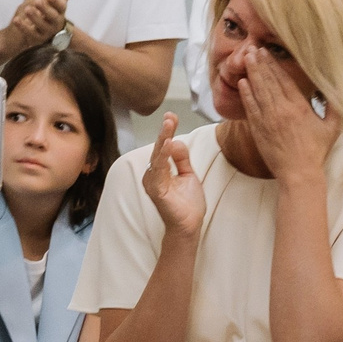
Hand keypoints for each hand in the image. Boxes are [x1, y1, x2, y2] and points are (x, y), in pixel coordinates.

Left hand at [4, 0, 72, 51]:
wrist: (38, 28)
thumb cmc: (48, 9)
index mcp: (61, 10)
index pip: (62, 6)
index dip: (57, 1)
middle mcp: (56, 22)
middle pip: (53, 16)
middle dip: (45, 8)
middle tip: (37, 1)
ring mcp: (47, 31)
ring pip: (42, 26)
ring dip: (35, 17)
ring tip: (27, 9)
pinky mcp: (37, 39)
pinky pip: (31, 34)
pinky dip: (23, 27)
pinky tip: (17, 19)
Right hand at [140, 113, 203, 240]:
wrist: (190, 225)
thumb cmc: (186, 203)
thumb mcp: (188, 174)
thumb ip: (182, 158)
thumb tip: (175, 141)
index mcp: (160, 170)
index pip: (163, 146)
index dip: (167, 131)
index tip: (171, 116)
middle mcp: (153, 175)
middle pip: (158, 149)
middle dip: (164, 132)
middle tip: (170, 117)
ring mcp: (153, 183)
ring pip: (157, 158)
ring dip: (162, 141)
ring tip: (168, 127)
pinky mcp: (156, 191)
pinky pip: (158, 172)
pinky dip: (162, 158)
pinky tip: (167, 146)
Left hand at [235, 44, 337, 178]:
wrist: (298, 174)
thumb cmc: (316, 151)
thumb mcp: (332, 128)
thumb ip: (334, 107)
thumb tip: (338, 89)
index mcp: (299, 107)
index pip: (284, 80)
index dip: (274, 65)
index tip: (267, 52)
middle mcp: (281, 111)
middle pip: (268, 82)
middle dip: (259, 64)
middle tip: (252, 48)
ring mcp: (268, 120)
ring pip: (258, 92)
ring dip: (252, 74)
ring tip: (246, 58)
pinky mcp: (259, 130)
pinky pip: (251, 108)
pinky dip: (246, 95)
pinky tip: (242, 83)